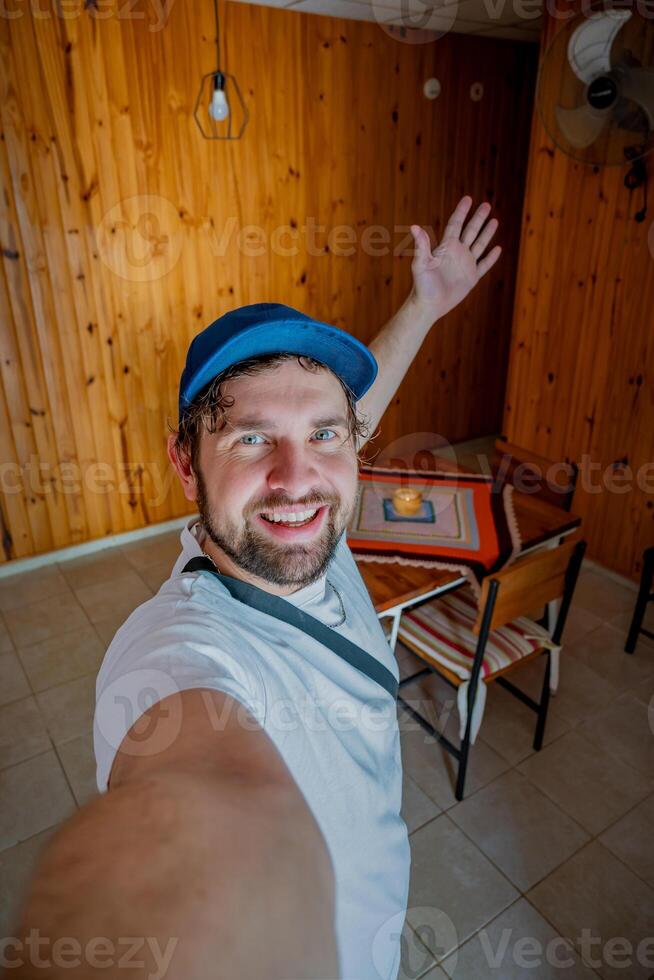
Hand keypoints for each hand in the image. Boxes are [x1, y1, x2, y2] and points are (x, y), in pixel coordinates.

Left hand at [409, 196, 500, 319]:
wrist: (429, 305)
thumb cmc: (422, 285)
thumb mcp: (421, 264)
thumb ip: (421, 245)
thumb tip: (414, 227)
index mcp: (446, 247)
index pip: (456, 224)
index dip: (462, 211)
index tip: (468, 199)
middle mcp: (457, 253)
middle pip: (470, 231)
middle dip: (479, 218)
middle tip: (487, 205)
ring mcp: (465, 265)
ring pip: (479, 245)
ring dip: (487, 233)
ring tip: (495, 221)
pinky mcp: (471, 278)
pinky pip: (484, 265)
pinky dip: (491, 257)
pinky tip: (498, 249)